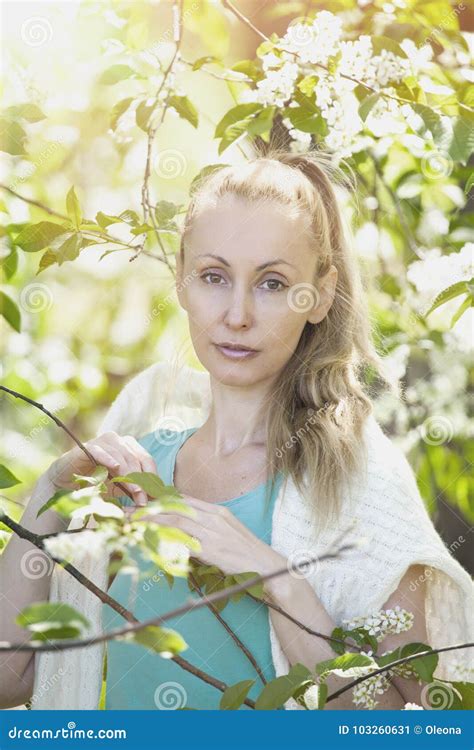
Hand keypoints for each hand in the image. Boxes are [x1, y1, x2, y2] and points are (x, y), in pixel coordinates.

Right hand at [47, 431, 156, 507]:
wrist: (67, 482)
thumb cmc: (97, 484)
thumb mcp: (120, 488)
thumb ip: (136, 490)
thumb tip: (158, 499)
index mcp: (130, 447)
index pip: (146, 460)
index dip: (152, 477)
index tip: (155, 495)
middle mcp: (118, 441)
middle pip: (135, 459)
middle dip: (141, 480)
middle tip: (143, 498)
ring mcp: (103, 441)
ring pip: (120, 456)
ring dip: (128, 475)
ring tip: (134, 491)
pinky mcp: (87, 446)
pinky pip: (100, 451)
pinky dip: (108, 458)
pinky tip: (115, 467)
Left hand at [138, 495, 285, 578]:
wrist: (265, 565)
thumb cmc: (246, 552)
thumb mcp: (229, 530)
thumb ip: (209, 525)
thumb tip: (187, 526)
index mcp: (217, 511)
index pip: (183, 501)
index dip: (160, 501)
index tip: (142, 502)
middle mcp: (213, 518)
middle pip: (174, 509)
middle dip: (149, 509)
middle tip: (128, 511)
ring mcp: (212, 533)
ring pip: (175, 522)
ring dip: (151, 522)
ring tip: (132, 523)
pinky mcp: (212, 550)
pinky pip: (183, 542)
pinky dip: (165, 540)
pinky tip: (150, 541)